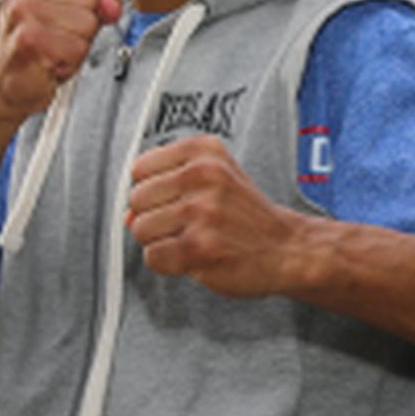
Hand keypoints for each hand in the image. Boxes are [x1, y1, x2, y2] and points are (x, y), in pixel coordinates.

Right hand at [0, 0, 121, 124]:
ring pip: (87, 25)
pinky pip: (78, 48)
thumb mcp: (69, 18)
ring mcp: (23, 12)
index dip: (86, 11)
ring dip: (75, 48)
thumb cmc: (36, 52)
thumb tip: (113, 4)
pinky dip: (69, 63)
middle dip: (82, 30)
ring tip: (52, 52)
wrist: (7, 87)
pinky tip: (48, 64)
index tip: (61, 24)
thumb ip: (96, 4)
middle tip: (56, 42)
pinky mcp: (29, 38)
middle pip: (91, 2)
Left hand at [124, 136, 311, 297]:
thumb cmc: (248, 216)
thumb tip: (127, 215)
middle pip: (136, 199)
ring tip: (192, 239)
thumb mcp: (215, 181)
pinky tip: (193, 257)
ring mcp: (201, 212)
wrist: (288, 248)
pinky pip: (153, 257)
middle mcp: (203, 176)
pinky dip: (168, 263)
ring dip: (161, 242)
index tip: (172, 200)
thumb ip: (167, 187)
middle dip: (153, 217)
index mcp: (205, 152)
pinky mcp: (199, 247)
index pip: (140, 168)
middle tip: (185, 225)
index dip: (151, 190)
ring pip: (140, 229)